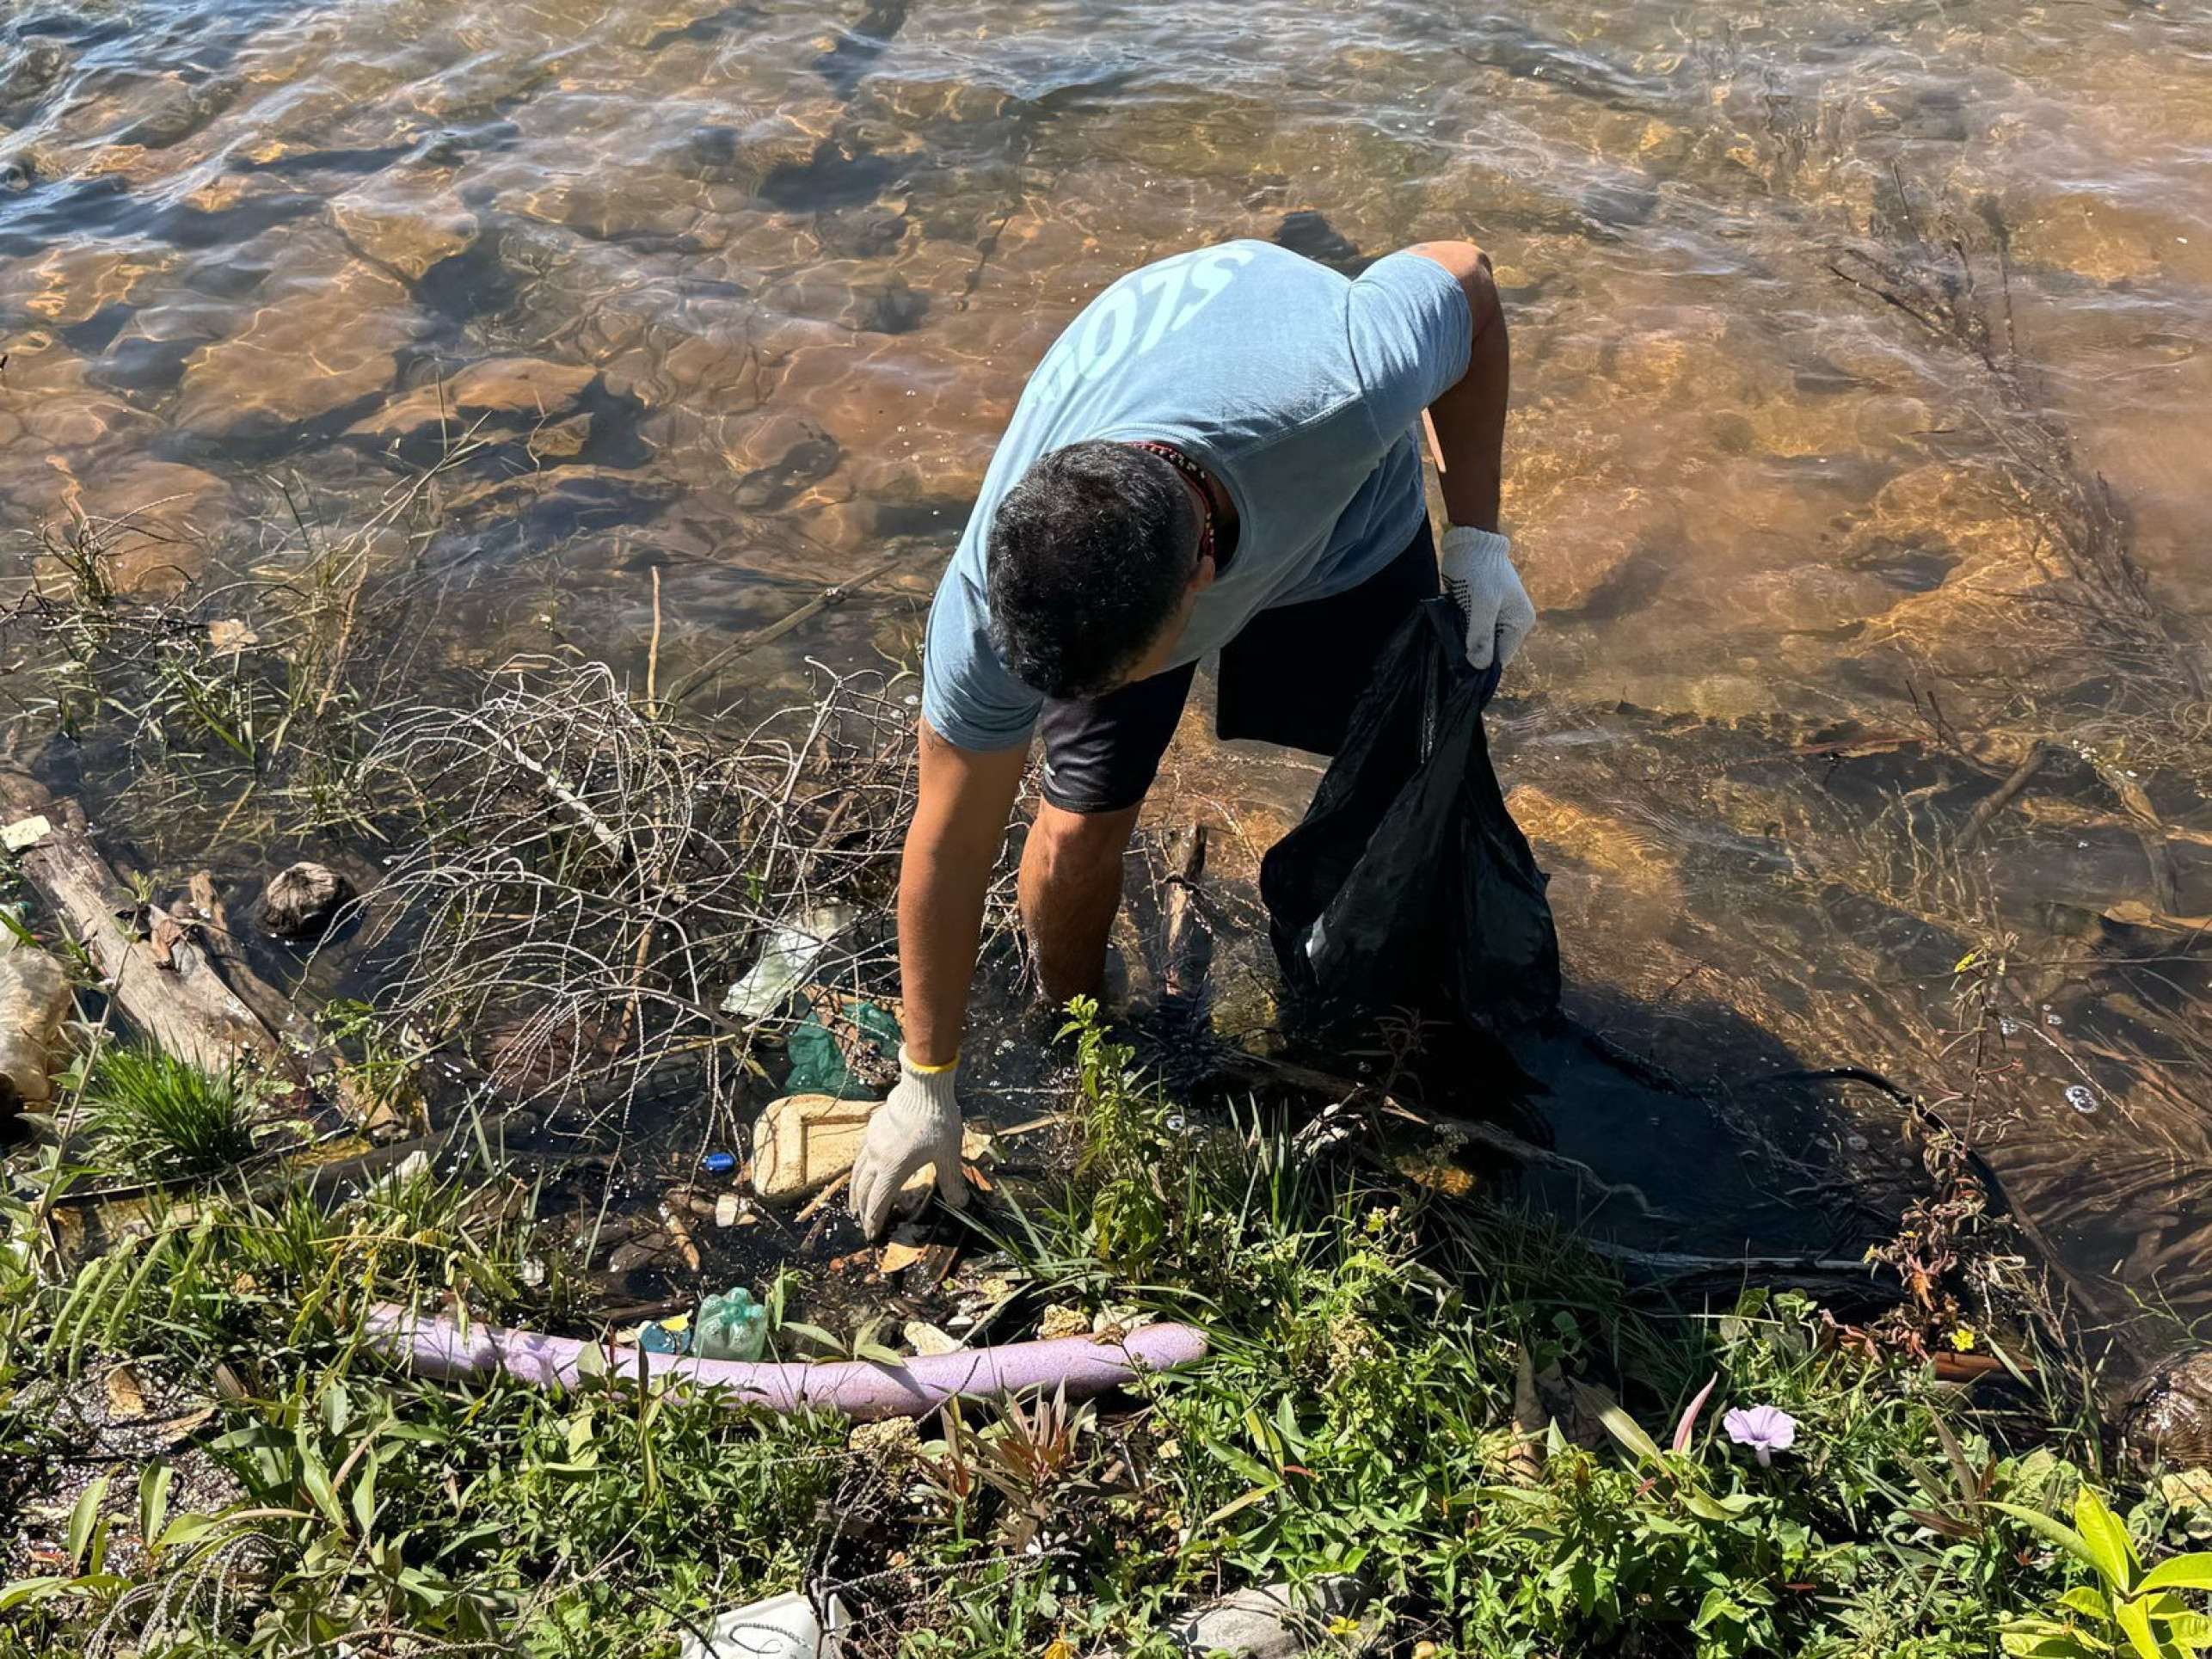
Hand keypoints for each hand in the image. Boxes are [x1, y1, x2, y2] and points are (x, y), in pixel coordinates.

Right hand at [849, 1049, 968, 1238]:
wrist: (923, 1086)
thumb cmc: (937, 1121)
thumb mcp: (949, 1155)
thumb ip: (952, 1182)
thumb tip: (961, 1205)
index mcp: (893, 1168)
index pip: (878, 1202)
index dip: (874, 1220)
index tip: (872, 1235)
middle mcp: (877, 1157)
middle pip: (863, 1189)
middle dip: (862, 1210)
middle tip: (862, 1223)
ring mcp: (872, 1141)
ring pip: (857, 1171)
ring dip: (855, 1191)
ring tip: (854, 1204)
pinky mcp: (873, 1127)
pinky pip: (861, 1155)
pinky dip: (859, 1169)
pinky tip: (864, 1169)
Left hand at [1439, 525, 1535, 670]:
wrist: (1470, 540)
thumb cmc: (1480, 568)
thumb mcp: (1483, 602)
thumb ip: (1481, 634)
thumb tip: (1479, 665)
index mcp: (1519, 623)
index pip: (1502, 657)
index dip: (1483, 666)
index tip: (1461, 672)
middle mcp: (1510, 623)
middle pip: (1490, 651)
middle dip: (1472, 655)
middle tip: (1450, 660)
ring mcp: (1495, 617)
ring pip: (1478, 642)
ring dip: (1464, 646)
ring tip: (1447, 648)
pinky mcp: (1479, 611)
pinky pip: (1470, 631)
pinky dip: (1459, 634)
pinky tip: (1447, 636)